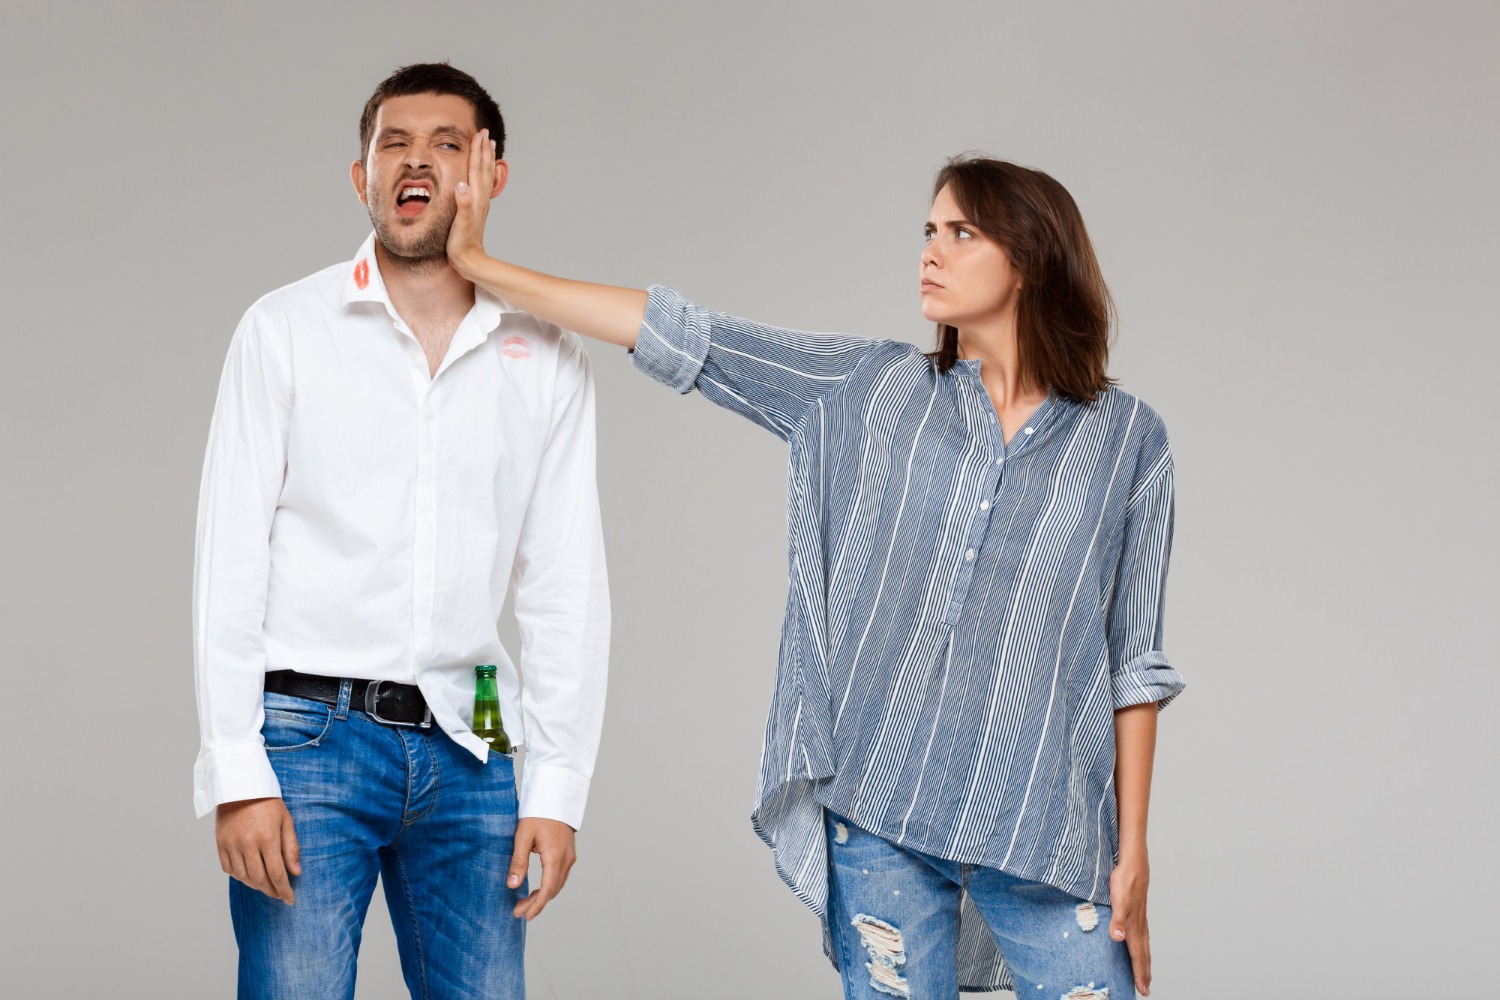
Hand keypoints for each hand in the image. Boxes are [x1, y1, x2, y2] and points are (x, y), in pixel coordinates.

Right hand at [216, 797, 300, 904]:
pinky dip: (240, 876)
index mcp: (267, 838)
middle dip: (271, 891)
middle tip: (279, 895)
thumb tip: (295, 872)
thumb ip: (291, 847)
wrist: (240, 787)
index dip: (284, 890)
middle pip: (259, 879)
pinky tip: (249, 876)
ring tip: (266, 886)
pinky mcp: (220, 844)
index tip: (290, 899)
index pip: (277, 873)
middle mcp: (247, 844)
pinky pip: (229, 869)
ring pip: (243, 877)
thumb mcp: (286, 820)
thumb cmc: (267, 802)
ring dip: (256, 885)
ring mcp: (231, 845)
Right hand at [448, 128, 496, 276]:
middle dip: (484, 150)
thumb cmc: (462, 244)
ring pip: (483, 175)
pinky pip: (480, 185)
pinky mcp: (476, 209)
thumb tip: (462, 185)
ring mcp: (479, 204)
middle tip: (485, 133)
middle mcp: (480, 198)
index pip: (476, 169)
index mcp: (475, 198)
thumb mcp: (461, 224)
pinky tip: (479, 172)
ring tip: (487, 146)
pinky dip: (481, 173)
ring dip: (485, 159)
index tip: (479, 134)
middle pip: (483, 168)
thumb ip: (463, 204)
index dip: (477, 151)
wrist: (469, 261)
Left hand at [507, 817, 576, 920]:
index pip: (547, 890)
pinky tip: (537, 888)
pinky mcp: (568, 853)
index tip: (524, 916)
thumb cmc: (537, 814)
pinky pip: (560, 876)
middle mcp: (566, 859)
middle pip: (553, 890)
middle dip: (536, 903)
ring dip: (543, 896)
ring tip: (525, 902)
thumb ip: (518, 862)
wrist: (554, 796)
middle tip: (518, 910)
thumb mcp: (522, 837)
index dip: (536, 906)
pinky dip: (549, 886)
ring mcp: (569, 856)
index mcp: (555, 856)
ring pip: (558, 884)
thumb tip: (512, 886)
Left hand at [1108, 857, 1151, 994]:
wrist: (1133, 861)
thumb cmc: (1124, 879)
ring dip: (1145, 961)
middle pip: (1144, 953)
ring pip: (1144, 944)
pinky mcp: (1137, 910)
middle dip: (1144, 972)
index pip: (1137, 954)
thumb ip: (1118, 919)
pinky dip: (1143, 946)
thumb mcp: (1118, 899)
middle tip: (1147, 989)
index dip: (1140, 972)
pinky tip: (1140, 946)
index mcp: (1133, 925)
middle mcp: (1139, 923)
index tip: (1143, 988)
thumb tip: (1117, 938)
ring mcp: (1140, 917)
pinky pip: (1142, 934)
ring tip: (1146, 974)